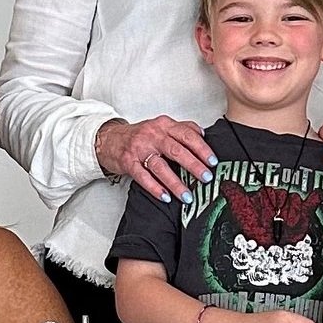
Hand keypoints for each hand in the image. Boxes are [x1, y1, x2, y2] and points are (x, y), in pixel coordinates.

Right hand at [97, 115, 215, 202]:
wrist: (109, 139)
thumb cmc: (139, 135)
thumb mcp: (161, 126)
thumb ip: (182, 128)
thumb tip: (202, 134)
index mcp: (164, 125)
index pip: (187, 135)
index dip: (202, 149)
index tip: (213, 162)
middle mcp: (152, 135)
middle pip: (176, 150)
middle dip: (194, 165)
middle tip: (206, 178)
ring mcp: (139, 149)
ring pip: (160, 166)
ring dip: (176, 183)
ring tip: (188, 196)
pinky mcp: (128, 162)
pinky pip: (143, 177)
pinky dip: (155, 188)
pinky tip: (166, 197)